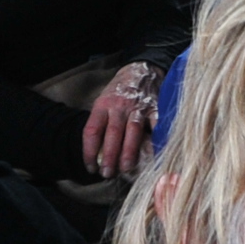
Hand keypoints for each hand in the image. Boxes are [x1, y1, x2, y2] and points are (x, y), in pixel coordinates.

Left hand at [82, 61, 160, 178]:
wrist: (141, 69)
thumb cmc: (120, 91)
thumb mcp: (104, 101)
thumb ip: (101, 122)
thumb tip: (97, 154)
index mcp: (102, 105)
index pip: (91, 131)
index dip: (89, 151)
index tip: (90, 167)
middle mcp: (119, 106)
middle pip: (112, 134)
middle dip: (109, 156)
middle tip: (107, 174)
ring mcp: (138, 106)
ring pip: (132, 131)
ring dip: (129, 152)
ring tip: (126, 169)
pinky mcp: (155, 107)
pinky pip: (155, 125)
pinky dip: (155, 140)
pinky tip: (153, 154)